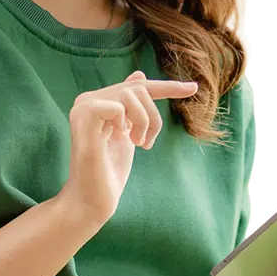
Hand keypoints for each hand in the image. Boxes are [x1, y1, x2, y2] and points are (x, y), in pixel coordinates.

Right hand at [60, 69, 197, 226]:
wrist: (92, 200)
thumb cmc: (109, 173)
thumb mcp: (128, 135)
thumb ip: (132, 109)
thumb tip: (138, 74)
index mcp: (99, 102)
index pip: (137, 86)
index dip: (167, 87)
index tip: (193, 88)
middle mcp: (88, 100)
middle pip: (139, 88)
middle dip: (153, 117)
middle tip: (146, 144)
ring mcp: (82, 107)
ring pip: (132, 94)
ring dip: (144, 122)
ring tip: (137, 144)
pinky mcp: (82, 116)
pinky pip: (119, 106)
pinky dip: (128, 124)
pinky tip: (121, 139)